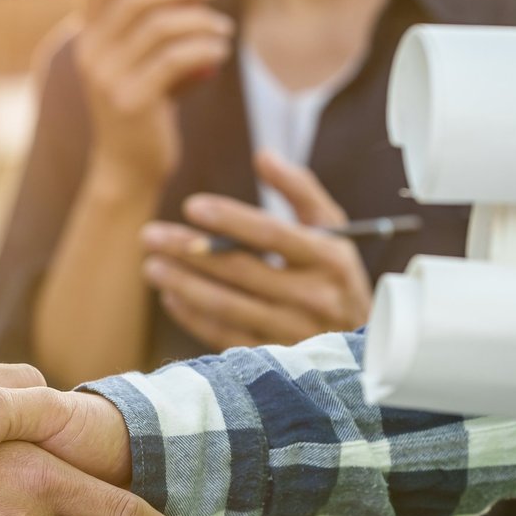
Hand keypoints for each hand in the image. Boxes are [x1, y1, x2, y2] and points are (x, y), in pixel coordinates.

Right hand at [75, 0, 230, 189]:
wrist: (127, 169)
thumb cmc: (142, 108)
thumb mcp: (133, 63)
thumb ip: (142, 26)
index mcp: (87, 39)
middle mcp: (91, 55)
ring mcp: (108, 79)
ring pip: (161, 27)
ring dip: (202, 19)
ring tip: (224, 28)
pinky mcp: (133, 101)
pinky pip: (176, 58)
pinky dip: (205, 47)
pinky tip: (221, 48)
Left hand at [144, 149, 370, 348]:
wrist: (364, 346)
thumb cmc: (336, 277)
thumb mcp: (333, 231)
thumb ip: (301, 191)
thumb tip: (263, 155)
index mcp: (329, 258)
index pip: (272, 234)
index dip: (231, 219)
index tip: (192, 205)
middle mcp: (314, 297)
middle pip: (240, 270)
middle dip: (189, 251)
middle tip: (150, 235)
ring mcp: (294, 333)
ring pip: (227, 306)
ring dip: (183, 284)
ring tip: (151, 266)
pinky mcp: (276, 360)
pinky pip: (226, 338)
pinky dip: (194, 317)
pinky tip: (171, 297)